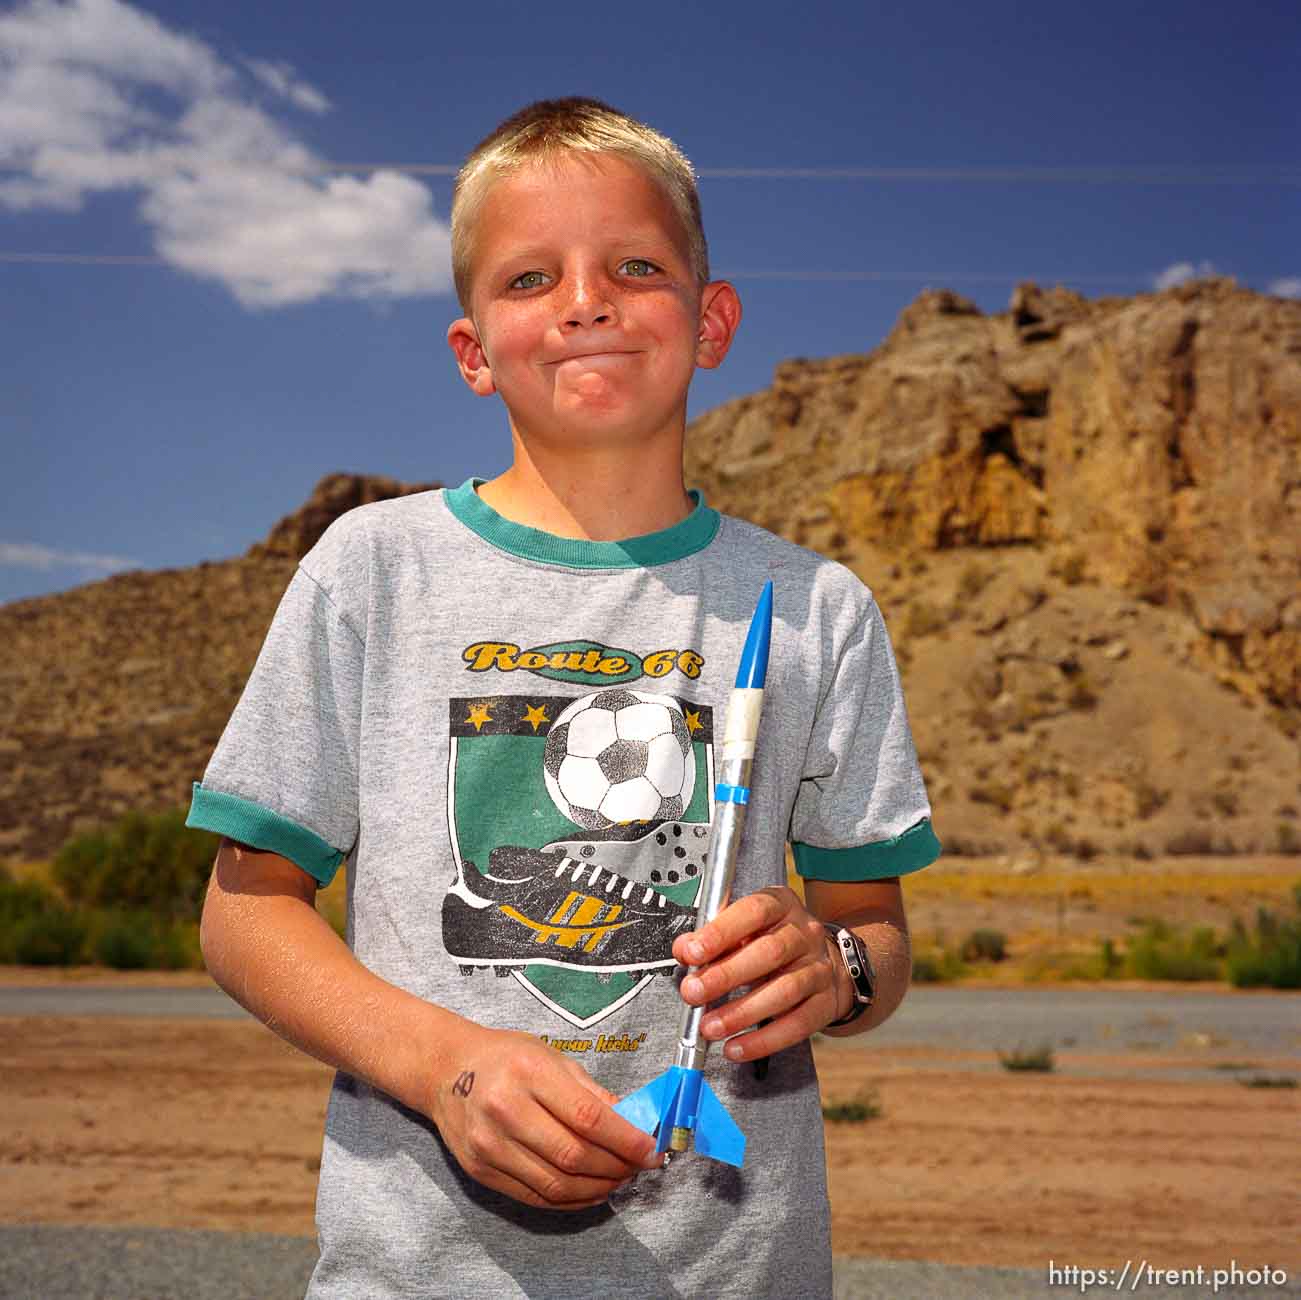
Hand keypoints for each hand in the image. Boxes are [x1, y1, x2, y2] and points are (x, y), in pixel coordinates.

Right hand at [425, 1025, 660, 1210]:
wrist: (446, 1071)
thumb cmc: (506, 1058)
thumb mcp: (551, 1057)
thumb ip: (592, 1092)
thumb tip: (634, 1123)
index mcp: (528, 1072)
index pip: (587, 1117)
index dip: (626, 1139)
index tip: (652, 1149)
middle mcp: (505, 1110)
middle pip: (574, 1155)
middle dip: (617, 1166)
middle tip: (641, 1165)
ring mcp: (489, 1145)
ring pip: (556, 1184)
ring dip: (598, 1188)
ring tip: (620, 1178)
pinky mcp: (481, 1171)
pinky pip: (535, 1196)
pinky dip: (571, 1200)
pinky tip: (591, 1190)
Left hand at [672, 886, 848, 1062]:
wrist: (824, 961)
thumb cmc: (773, 940)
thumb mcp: (745, 928)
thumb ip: (713, 938)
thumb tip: (685, 950)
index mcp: (781, 905)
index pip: (753, 912)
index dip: (721, 932)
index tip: (692, 952)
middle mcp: (804, 933)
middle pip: (769, 952)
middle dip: (725, 976)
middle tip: (693, 993)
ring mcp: (819, 968)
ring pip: (784, 991)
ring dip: (741, 1012)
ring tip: (710, 1026)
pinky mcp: (826, 1002)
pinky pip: (797, 1024)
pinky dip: (764, 1040)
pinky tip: (736, 1047)